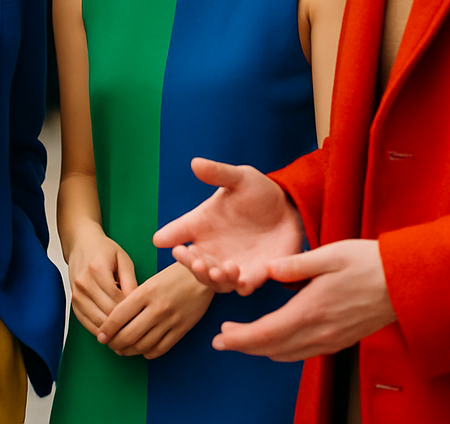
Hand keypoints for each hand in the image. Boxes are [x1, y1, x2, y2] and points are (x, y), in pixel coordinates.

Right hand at [66, 226, 137, 335]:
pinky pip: (87, 324)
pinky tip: (112, 333)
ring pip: (97, 322)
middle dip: (124, 324)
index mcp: (97, 269)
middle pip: (107, 313)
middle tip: (139, 330)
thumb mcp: (123, 259)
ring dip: (112, 332)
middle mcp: (84, 283)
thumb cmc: (104, 250)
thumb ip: (131, 282)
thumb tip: (137, 306)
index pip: (117, 300)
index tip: (144, 319)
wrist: (81, 244)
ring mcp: (76, 294)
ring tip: (128, 335)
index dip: (132, 312)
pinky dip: (100, 331)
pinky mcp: (73, 303)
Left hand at [96, 262, 213, 359]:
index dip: (107, 329)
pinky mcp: (181, 330)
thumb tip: (116, 318)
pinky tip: (142, 350)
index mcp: (146, 292)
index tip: (100, 335)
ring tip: (123, 349)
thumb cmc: (174, 274)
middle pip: (128, 334)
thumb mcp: (151, 280)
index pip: (119, 315)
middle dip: (115, 343)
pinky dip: (147, 353)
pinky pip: (160, 349)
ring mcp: (169, 321)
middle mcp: (156, 308)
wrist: (204, 275)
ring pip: (142, 345)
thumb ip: (135, 298)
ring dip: (129, 351)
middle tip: (110, 344)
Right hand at [152, 158, 303, 294]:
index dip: (168, 237)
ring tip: (219, 271)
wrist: (289, 207)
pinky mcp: (254, 275)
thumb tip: (195, 163)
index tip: (161, 240)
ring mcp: (233, 264)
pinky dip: (240, 287)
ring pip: (216, 282)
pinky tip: (241, 281)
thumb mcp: (240, 178)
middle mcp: (213, 248)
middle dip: (192, 266)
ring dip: (214, 279)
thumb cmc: (257, 191)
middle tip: (195, 260)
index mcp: (203, 224)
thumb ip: (218, 173)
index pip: (179, 232)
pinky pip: (243, 287)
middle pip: (194, 264)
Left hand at [213, 240, 395, 359]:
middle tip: (222, 338)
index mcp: (312, 310)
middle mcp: (321, 332)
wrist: (405, 284)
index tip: (220, 336)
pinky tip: (277, 337)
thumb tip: (268, 269)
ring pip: (289, 353)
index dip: (241, 338)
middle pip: (274, 348)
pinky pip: (304, 352)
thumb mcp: (330, 254)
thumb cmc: (368, 263)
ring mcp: (333, 339)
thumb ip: (296, 264)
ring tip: (243, 338)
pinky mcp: (342, 339)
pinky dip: (283, 348)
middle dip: (245, 345)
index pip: (267, 333)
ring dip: (263, 348)